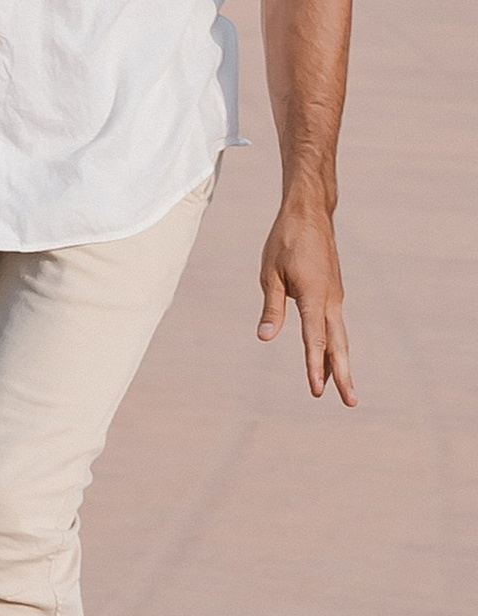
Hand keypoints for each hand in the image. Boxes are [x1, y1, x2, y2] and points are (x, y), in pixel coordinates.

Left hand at [258, 192, 355, 405]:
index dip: (314, 365)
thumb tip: (265, 337)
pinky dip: (335, 343)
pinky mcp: (333, 292)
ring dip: (340, 362)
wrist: (310, 213)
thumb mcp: (270, 274)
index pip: (313, 338)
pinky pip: (334, 323)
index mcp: (314, 296)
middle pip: (337, 344)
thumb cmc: (285, 241)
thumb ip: (271, 307)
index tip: (316, 389)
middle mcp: (330, 299)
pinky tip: (330, 356)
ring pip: (339, 335)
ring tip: (343, 389)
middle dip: (342, 374)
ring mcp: (334, 296)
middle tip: (350, 402)